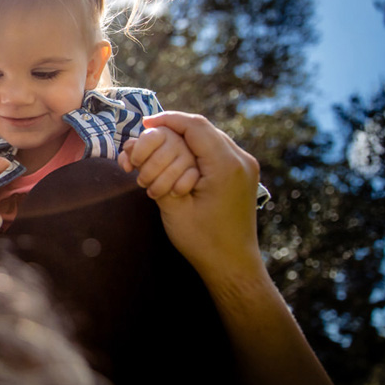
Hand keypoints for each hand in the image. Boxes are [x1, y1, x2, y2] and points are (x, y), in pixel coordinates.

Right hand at [117, 112, 263, 283]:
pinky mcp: (244, 174)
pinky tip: (179, 160)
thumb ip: (159, 170)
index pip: (194, 126)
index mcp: (226, 165)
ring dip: (185, 140)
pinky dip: (196, 151)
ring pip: (209, 138)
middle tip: (149, 136)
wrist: (233, 265)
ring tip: (162, 150)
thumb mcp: (173, 206)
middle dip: (174, 130)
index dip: (167, 119)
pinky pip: (217, 151)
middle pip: (203, 129)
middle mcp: (241, 160)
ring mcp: (246, 166)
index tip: (145, 123)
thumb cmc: (202, 240)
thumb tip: (138, 147)